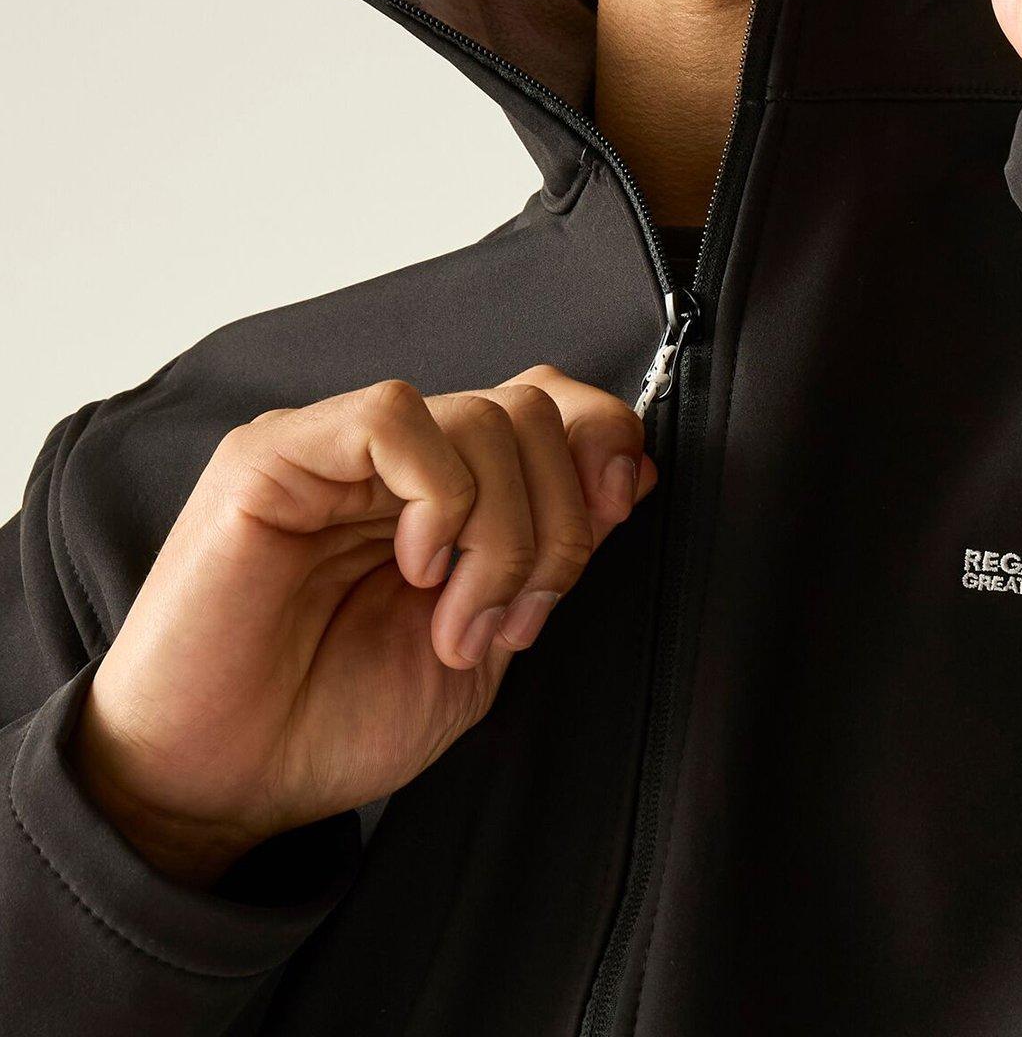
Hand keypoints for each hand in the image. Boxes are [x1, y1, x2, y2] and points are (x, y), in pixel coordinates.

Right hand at [69, 367, 653, 885]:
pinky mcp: (274, 454)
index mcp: (447, 489)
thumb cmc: (333, 721)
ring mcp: (334, 447)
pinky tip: (413, 568)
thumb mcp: (484, 643)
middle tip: (509, 620)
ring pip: (482, 416)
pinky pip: (395, 418)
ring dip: (501, 534)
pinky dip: (438, 497)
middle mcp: (396, 456)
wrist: (220, 787)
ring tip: (453, 621)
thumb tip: (631, 471)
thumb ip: (551, 557)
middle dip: (557, 525)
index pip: (550, 404)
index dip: (603, 444)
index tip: (616, 516)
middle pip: (533, 412)